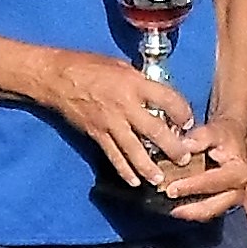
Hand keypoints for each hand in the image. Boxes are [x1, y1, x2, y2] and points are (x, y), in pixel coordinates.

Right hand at [40, 50, 194, 188]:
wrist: (58, 77)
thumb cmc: (90, 66)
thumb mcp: (120, 66)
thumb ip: (139, 82)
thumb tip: (157, 95)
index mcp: (134, 84)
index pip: (167, 99)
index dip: (182, 112)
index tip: (188, 122)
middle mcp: (125, 105)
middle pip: (155, 130)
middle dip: (172, 146)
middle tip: (184, 158)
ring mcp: (110, 123)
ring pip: (134, 150)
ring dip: (149, 167)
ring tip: (160, 179)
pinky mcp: (97, 134)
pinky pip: (113, 156)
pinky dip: (124, 171)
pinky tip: (134, 182)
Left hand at [160, 116, 246, 222]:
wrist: (230, 138)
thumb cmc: (221, 135)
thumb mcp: (213, 130)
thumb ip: (201, 137)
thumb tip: (186, 146)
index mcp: (238, 172)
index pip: (213, 183)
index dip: (192, 186)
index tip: (171, 188)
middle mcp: (238, 190)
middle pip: (213, 206)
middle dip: (190, 208)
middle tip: (169, 205)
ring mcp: (231, 199)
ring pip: (208, 212)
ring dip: (188, 212)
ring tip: (169, 208)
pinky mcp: (222, 202)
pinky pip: (205, 211)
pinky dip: (190, 210)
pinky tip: (174, 206)